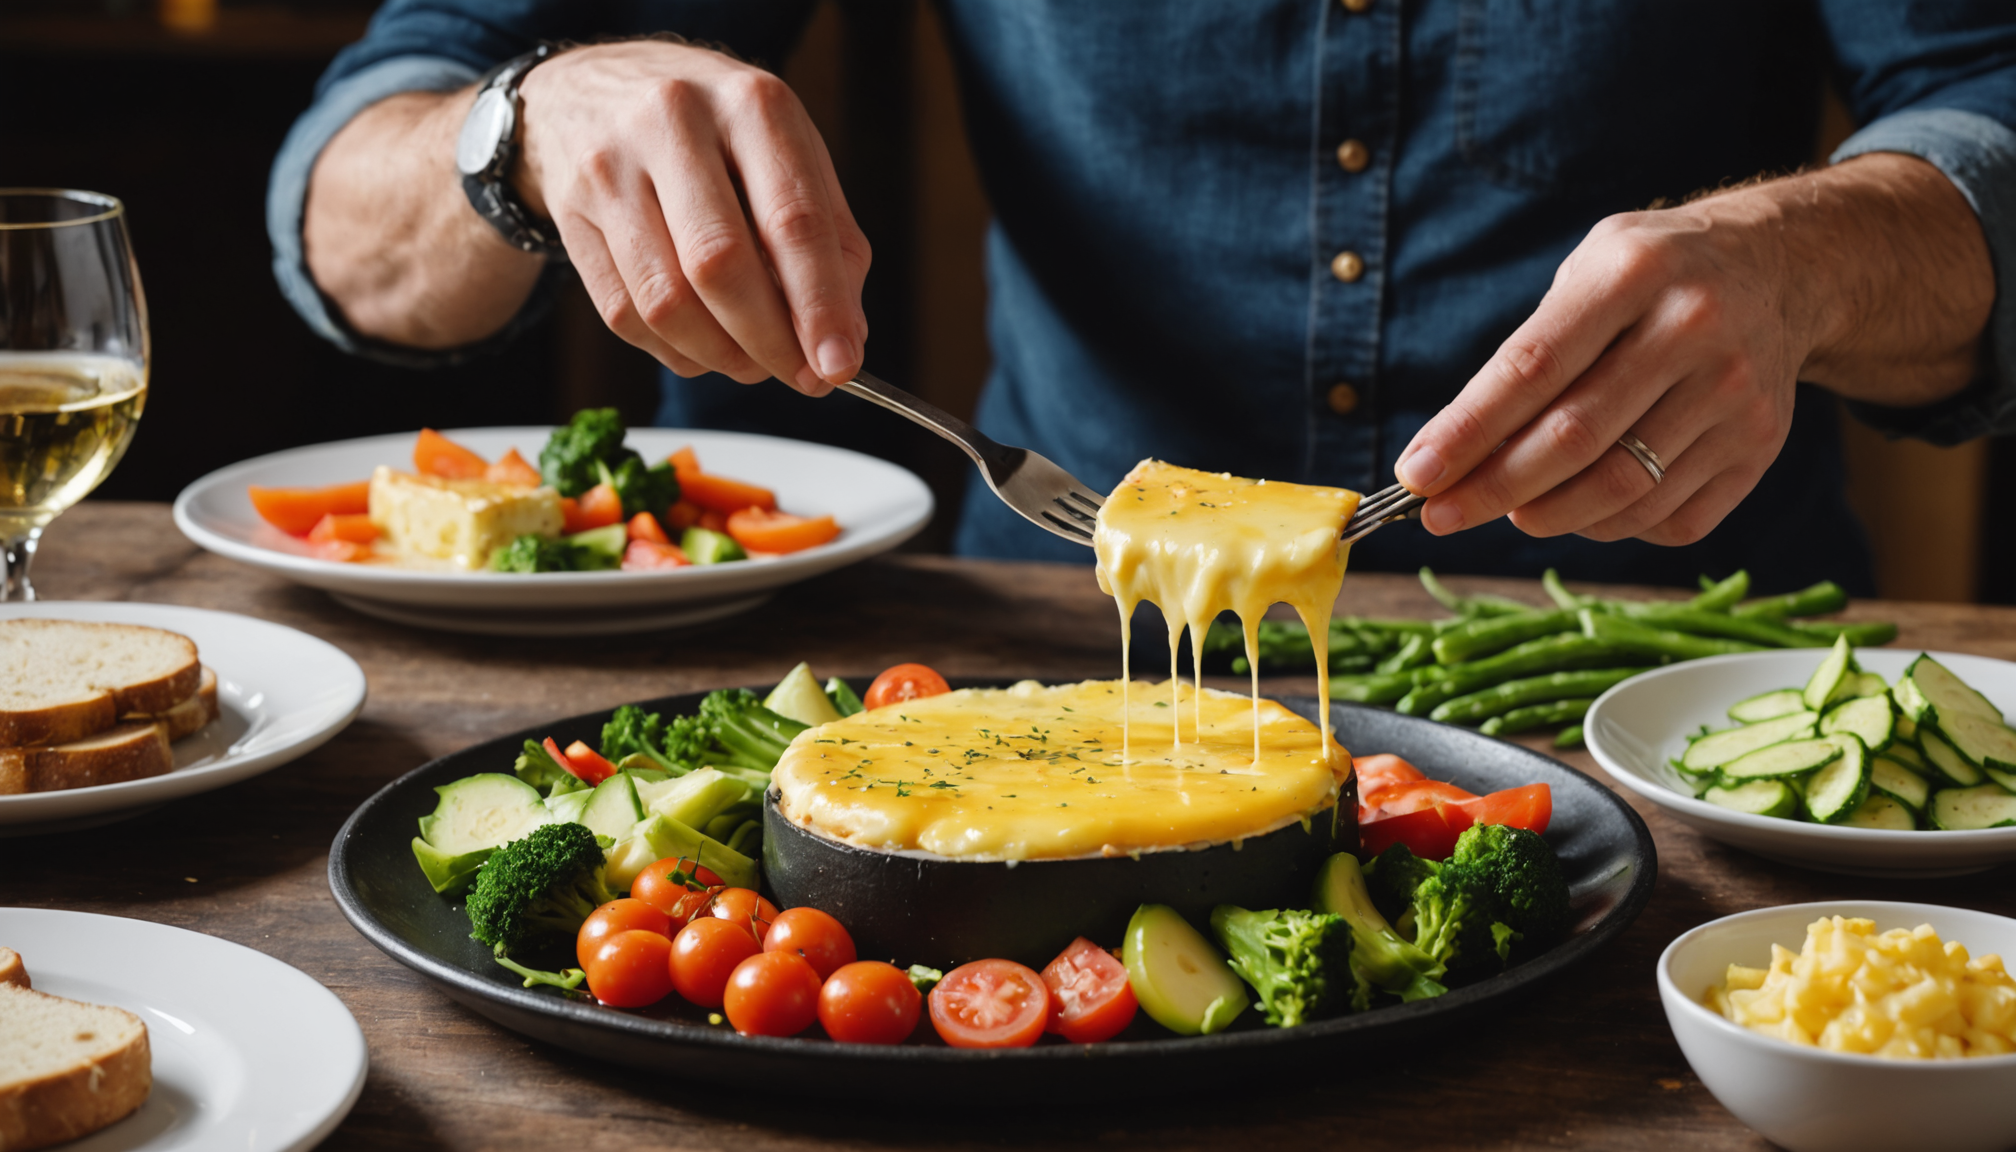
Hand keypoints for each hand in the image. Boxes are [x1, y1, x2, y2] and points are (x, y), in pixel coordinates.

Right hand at [516, 41, 869, 394]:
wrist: (593, 89)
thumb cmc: (715, 131)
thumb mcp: (787, 153)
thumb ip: (830, 240)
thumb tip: (844, 341)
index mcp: (749, 104)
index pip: (792, 220)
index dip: (819, 306)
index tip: (839, 365)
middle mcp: (673, 123)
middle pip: (720, 265)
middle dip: (769, 341)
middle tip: (801, 376)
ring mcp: (610, 167)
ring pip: (666, 301)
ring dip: (721, 356)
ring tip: (754, 362)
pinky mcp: (571, 214)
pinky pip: (624, 314)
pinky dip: (675, 351)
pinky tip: (703, 346)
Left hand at [1392, 154, 1990, 546]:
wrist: (1779, 269)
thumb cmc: (1650, 277)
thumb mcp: (1585, 274)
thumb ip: (1526, 355)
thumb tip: (1454, 457)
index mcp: (1632, 273)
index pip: (1532, 369)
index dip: (1467, 432)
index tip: (1415, 477)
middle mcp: (1693, 330)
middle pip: (1575, 440)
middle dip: (1493, 489)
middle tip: (1441, 515)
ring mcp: (1736, 393)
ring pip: (1621, 490)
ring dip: (1548, 515)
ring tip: (1512, 509)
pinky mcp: (1759, 445)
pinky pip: (1669, 517)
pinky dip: (1609, 526)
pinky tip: (1583, 507)